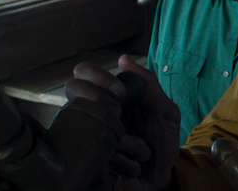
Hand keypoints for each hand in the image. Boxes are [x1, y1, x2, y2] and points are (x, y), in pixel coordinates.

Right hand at [65, 56, 180, 188]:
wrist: (161, 181)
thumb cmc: (160, 145)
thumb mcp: (164, 113)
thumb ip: (149, 85)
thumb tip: (123, 59)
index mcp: (109, 99)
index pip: (85, 73)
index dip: (97, 75)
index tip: (120, 91)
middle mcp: (91, 113)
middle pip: (73, 89)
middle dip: (98, 96)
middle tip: (119, 111)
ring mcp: (85, 136)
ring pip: (77, 118)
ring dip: (110, 129)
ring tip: (130, 143)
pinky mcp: (84, 160)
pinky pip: (86, 150)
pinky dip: (113, 155)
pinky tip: (128, 163)